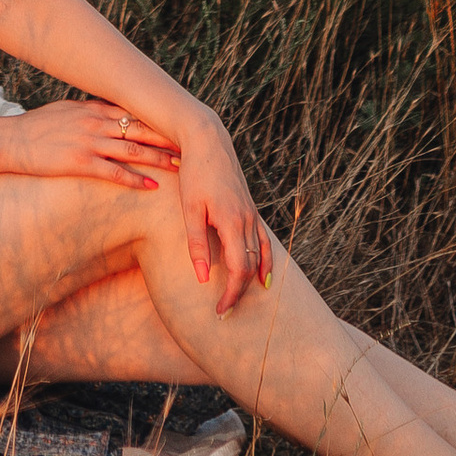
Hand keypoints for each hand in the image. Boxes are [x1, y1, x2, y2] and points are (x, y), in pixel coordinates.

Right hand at [10, 97, 181, 190]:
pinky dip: (135, 179)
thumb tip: (110, 112)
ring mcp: (88, 141)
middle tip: (192, 147)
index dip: (160, 120)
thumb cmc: (37, 127)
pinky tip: (152, 186)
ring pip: (133, 150)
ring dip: (159, 159)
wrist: (9, 140)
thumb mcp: (67, 110)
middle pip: (141, 129)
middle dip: (167, 138)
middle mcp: (95, 122)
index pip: (135, 112)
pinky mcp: (79, 162)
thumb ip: (91, 111)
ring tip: (181, 168)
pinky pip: (113, 172)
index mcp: (93, 109)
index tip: (180, 126)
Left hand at [174, 108, 270, 310]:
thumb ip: (197, 245)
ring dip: (251, 282)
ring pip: (259, 256)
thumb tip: (203, 278)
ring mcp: (252, 214)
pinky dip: (265, 262)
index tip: (219, 311)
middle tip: (224, 314)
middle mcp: (248, 220)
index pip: (239, 270)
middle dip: (239, 293)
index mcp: (232, 221)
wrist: (208, 141)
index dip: (231, 294)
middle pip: (250, 268)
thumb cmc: (194, 174)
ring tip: (240, 301)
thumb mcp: (189, 209)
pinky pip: (264, 242)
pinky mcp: (250, 210)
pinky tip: (263, 278)